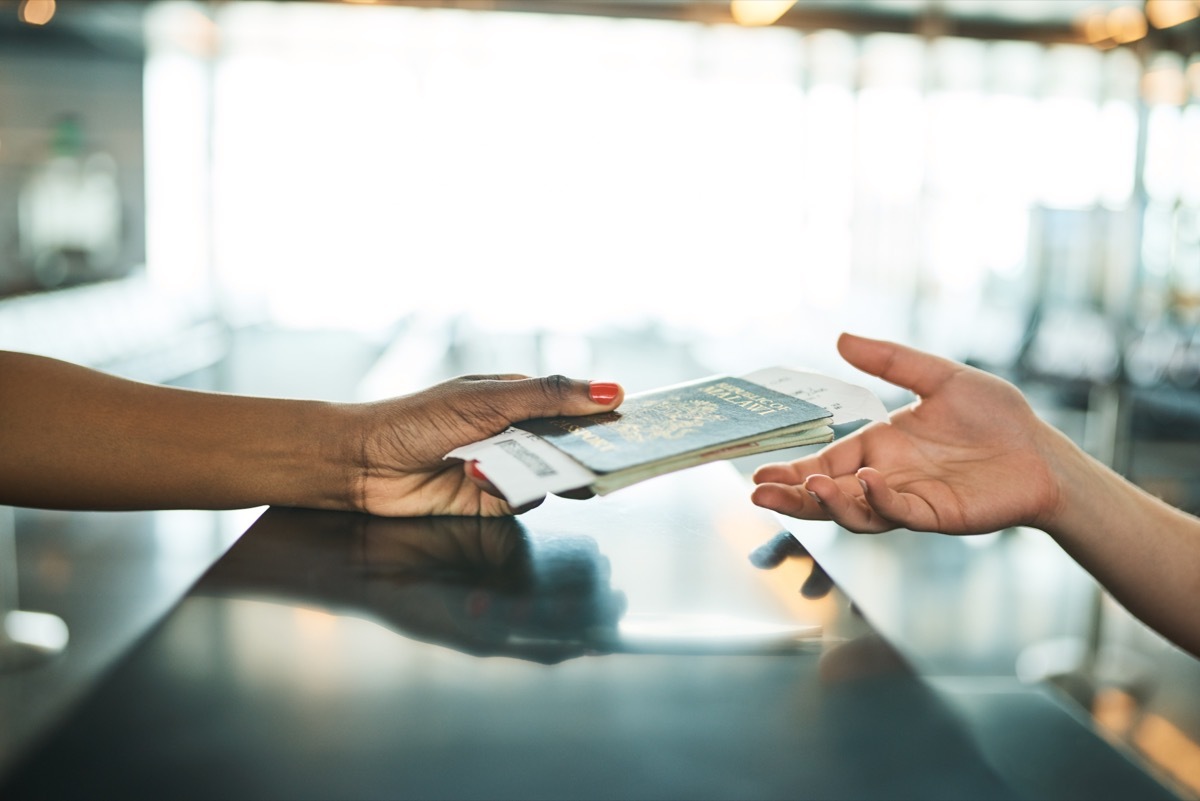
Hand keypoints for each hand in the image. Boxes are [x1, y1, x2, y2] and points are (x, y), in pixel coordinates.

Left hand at [354, 374, 622, 516]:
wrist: (361, 465)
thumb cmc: (417, 419)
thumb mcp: (489, 399)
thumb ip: (551, 397)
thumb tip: (612, 389)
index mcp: (520, 399)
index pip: (576, 406)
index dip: (605, 415)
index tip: (636, 426)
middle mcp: (517, 434)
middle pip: (571, 446)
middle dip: (586, 453)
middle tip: (607, 462)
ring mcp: (506, 469)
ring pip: (550, 476)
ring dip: (541, 474)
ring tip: (523, 468)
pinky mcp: (491, 502)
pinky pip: (522, 501)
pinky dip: (509, 491)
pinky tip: (476, 477)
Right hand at [751, 333, 1066, 534]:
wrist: (1043, 450)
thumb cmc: (995, 417)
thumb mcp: (939, 377)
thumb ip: (890, 361)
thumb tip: (841, 338)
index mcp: (878, 449)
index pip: (823, 465)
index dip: (792, 473)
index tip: (759, 474)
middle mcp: (885, 478)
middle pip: (828, 496)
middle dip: (794, 498)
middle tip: (761, 495)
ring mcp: (909, 500)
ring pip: (857, 512)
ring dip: (831, 504)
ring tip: (812, 486)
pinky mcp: (938, 515)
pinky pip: (901, 512)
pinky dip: (881, 499)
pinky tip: (869, 480)